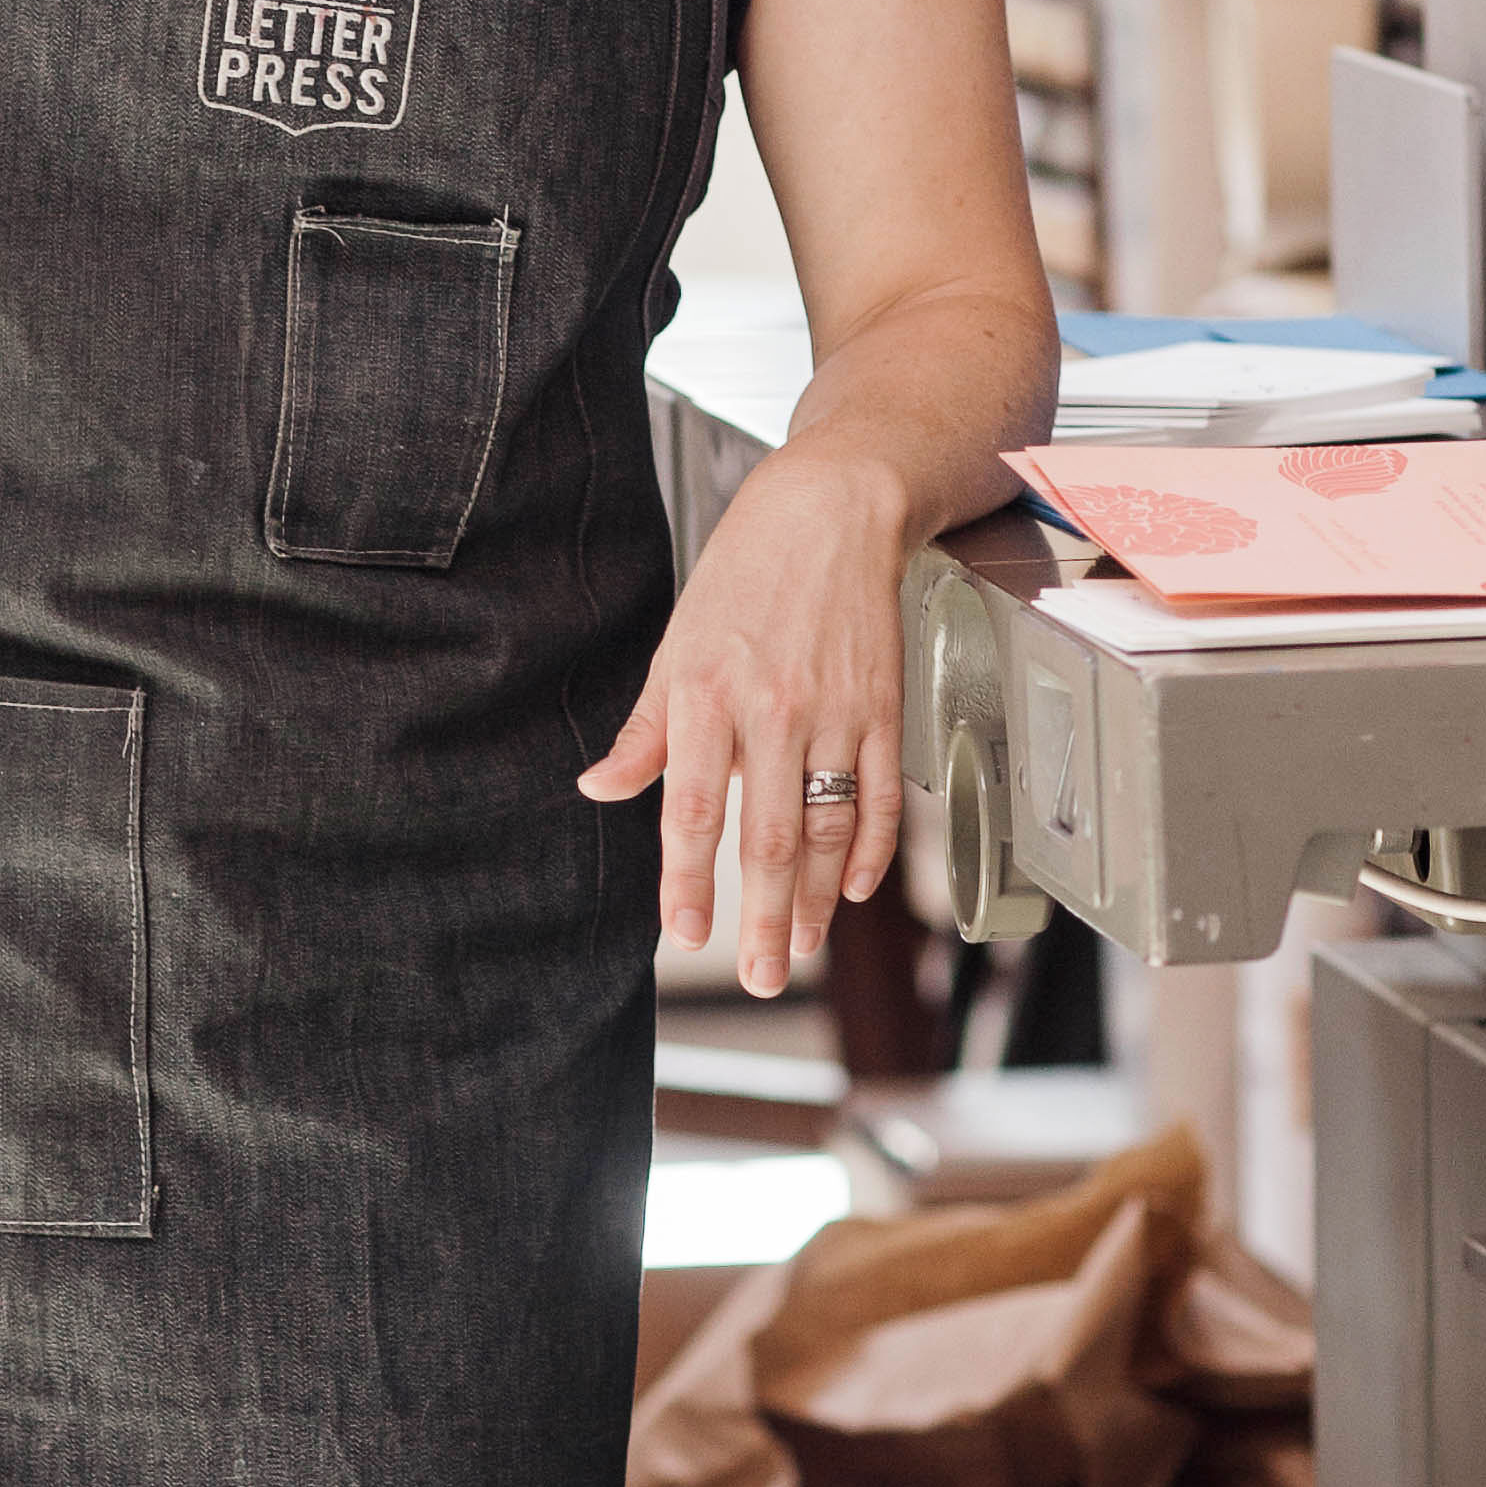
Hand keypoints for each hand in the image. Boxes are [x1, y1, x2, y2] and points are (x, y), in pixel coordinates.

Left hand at [577, 445, 906, 996]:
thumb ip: (645, 729)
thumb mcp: (676, 644)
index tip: (685, 934)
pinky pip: (881, 796)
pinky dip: (871, 850)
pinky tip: (854, 888)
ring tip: (799, 948)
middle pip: (769, 838)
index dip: (688, 880)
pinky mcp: (884, 709)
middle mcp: (773, 711)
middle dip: (763, 919)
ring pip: (829, 828)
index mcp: (708, 696)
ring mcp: (837, 713)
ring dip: (815, 899)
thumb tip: (601, 787)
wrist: (835, 509)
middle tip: (757, 977)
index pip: (693, 809)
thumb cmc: (747, 572)